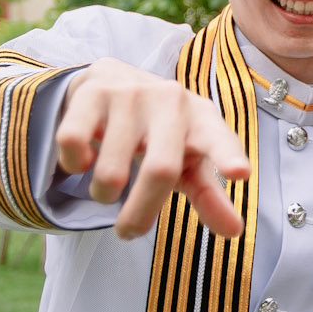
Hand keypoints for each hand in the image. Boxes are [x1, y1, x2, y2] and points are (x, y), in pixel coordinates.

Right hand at [55, 58, 249, 239]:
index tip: (240, 173)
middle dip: (140, 213)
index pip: (218, 139)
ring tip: (107, 187)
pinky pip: (72, 144)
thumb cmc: (160, 133)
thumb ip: (209, 196)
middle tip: (128, 231)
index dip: (228, 156)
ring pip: (111, 170)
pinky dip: (74, 165)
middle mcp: (170, 100)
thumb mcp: (188, 160)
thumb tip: (234, 232)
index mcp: (201, 120)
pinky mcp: (92, 92)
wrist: (113, 80)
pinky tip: (84, 158)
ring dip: (103, 194)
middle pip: (160, 170)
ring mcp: (130, 93)